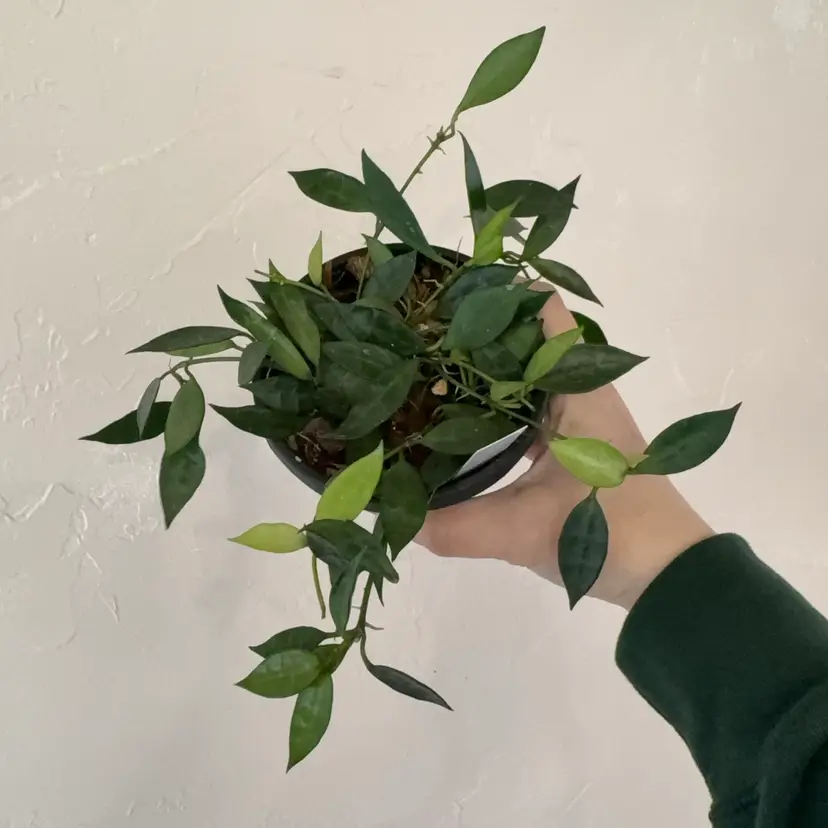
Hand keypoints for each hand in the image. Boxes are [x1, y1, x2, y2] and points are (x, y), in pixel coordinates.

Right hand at [417, 291, 712, 609]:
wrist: (669, 573)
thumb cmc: (613, 535)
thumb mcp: (528, 530)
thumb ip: (460, 526)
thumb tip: (398, 519)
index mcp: (577, 388)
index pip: (541, 308)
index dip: (495, 293)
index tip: (441, 302)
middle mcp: (579, 391)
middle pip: (523, 339)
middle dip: (474, 335)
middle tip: (415, 341)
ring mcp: (577, 419)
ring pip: (525, 378)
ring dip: (483, 375)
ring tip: (424, 376)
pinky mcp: (573, 447)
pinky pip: (527, 412)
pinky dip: (495, 410)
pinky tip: (457, 426)